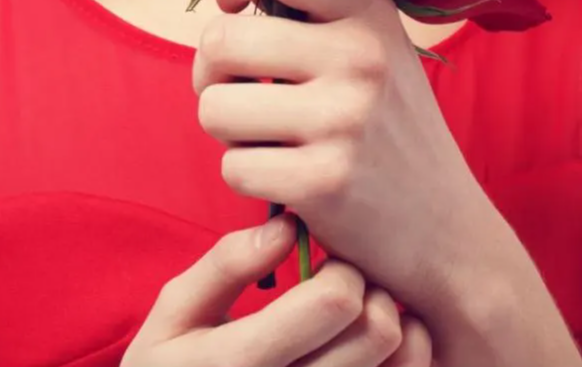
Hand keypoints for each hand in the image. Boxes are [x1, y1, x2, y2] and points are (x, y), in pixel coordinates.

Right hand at [123, 215, 432, 366]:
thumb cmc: (177, 363)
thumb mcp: (175, 313)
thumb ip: (224, 265)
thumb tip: (288, 227)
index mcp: (240, 363)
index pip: (332, 303)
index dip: (339, 269)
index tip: (325, 266)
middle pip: (377, 331)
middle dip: (368, 291)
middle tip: (347, 288)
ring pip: (399, 360)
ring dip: (390, 323)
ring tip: (361, 317)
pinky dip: (406, 356)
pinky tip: (375, 345)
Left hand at [193, 0, 503, 322]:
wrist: (447, 230)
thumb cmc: (389, 130)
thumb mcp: (375, 50)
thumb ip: (313, 9)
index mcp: (369, 13)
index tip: (232, 5)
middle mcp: (359, 58)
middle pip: (221, 41)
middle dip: (210, 72)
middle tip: (238, 90)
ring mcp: (342, 120)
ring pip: (214, 106)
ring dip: (225, 128)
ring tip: (266, 136)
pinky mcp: (323, 182)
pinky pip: (232, 167)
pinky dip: (245, 176)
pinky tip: (284, 178)